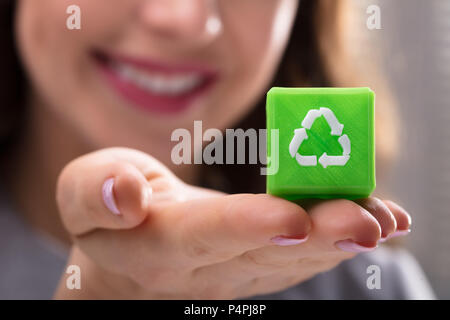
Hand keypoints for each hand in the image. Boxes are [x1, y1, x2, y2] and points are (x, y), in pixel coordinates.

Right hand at [54, 147, 410, 298]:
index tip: (290, 217)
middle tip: (366, 220)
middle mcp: (203, 268)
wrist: (124, 258)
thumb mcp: (83, 190)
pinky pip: (301, 255)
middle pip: (263, 253)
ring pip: (292, 259)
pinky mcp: (257, 265)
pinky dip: (339, 239)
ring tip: (383, 219)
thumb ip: (95, 192)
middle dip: (317, 235)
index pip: (201, 237)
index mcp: (156, 244)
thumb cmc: (105, 215)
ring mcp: (236, 273)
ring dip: (340, 240)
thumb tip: (127, 194)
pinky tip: (377, 222)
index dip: (244, 226)